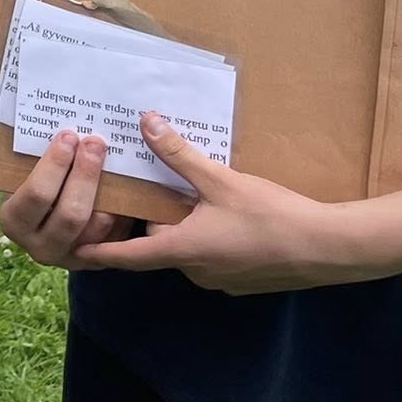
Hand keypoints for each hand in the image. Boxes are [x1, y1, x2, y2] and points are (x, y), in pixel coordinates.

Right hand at [0, 129, 135, 268]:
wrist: (45, 216)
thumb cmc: (34, 183)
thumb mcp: (23, 174)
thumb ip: (34, 157)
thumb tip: (58, 122)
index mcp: (14, 221)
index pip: (37, 195)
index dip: (54, 164)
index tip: (69, 136)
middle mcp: (40, 247)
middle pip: (70, 214)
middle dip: (85, 175)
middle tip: (95, 143)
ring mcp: (70, 259)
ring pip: (98, 226)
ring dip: (109, 193)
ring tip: (116, 160)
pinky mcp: (97, 262)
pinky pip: (118, 237)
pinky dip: (124, 210)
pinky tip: (128, 183)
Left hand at [73, 112, 340, 293]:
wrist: (330, 249)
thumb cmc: (270, 216)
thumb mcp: (220, 179)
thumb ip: (178, 153)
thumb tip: (145, 121)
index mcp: (181, 251)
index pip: (126, 256)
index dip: (98, 250)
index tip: (71, 249)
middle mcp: (195, 271)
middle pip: (157, 244)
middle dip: (151, 219)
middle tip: (141, 189)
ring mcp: (221, 280)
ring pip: (186, 249)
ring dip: (182, 226)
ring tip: (183, 194)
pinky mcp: (243, 280)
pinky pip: (211, 256)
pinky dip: (206, 236)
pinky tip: (221, 213)